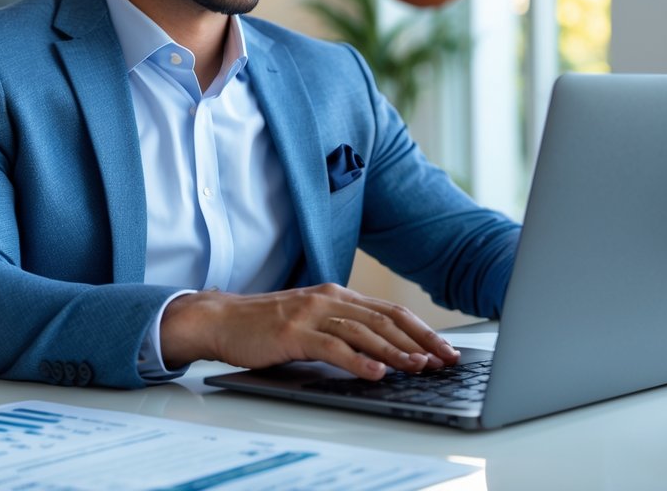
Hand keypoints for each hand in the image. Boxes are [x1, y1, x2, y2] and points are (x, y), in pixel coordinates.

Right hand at [159, 283, 460, 379]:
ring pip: (364, 332)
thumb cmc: (266, 325)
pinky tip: (376, 373)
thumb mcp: (311, 319)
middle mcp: (329, 299)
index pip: (390, 311)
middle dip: (420, 341)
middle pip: (385, 319)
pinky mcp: (293, 332)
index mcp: (337, 295)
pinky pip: (333, 347)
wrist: (221, 319)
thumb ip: (342, 328)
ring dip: (396, 351)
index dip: (422, 330)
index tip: (445, 349)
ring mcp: (311, 313)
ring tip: (420, 367)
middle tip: (445, 360)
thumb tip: (384, 352)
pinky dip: (358, 361)